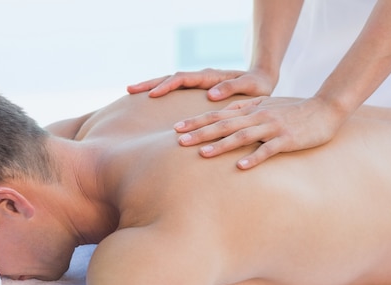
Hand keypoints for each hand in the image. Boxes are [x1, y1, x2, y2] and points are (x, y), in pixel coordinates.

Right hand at [127, 68, 276, 100]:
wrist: (261, 80)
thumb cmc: (257, 86)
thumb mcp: (250, 87)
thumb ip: (231, 88)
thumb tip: (210, 94)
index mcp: (210, 77)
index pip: (183, 79)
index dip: (167, 86)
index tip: (152, 95)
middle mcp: (200, 77)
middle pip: (170, 77)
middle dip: (149, 83)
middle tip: (129, 89)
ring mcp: (197, 83)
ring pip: (169, 82)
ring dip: (151, 86)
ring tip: (131, 92)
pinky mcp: (196, 90)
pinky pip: (175, 89)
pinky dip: (160, 92)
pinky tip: (148, 100)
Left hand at [175, 96, 346, 168]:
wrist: (326, 108)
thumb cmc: (292, 109)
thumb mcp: (265, 104)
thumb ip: (243, 108)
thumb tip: (220, 113)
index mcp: (250, 110)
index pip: (218, 115)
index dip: (196, 121)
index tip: (176, 129)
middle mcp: (257, 117)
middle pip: (223, 125)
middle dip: (200, 133)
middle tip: (179, 141)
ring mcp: (272, 128)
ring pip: (242, 136)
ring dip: (221, 145)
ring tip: (203, 154)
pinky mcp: (286, 139)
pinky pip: (268, 150)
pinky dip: (254, 157)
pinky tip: (240, 167)